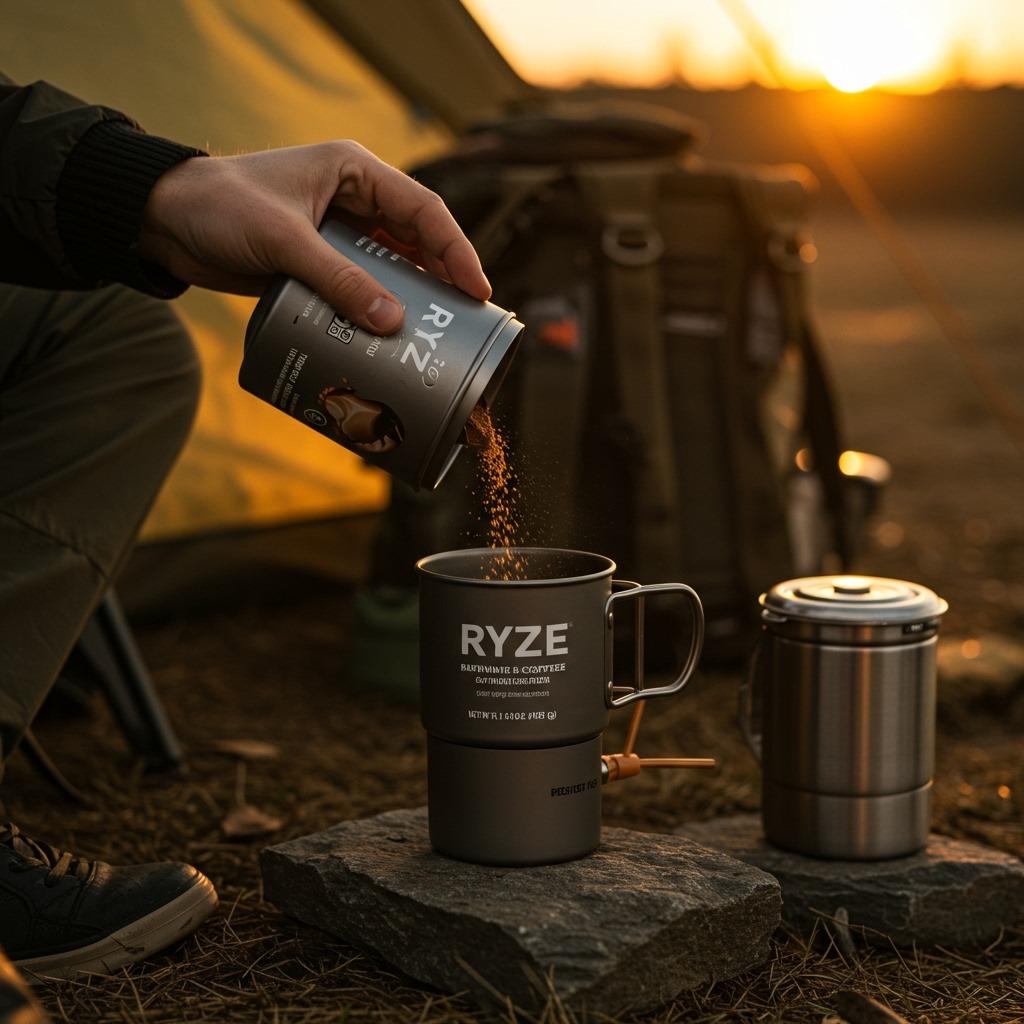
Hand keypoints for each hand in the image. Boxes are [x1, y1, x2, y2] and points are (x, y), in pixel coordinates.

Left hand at [137, 141, 490, 334]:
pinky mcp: (318, 263)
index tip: (476, 291)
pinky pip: (360, 287)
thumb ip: (338, 279)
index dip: (455, 250)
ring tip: (434, 335)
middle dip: (441, 279)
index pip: (423, 209)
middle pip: (415, 241)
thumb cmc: (219, 206)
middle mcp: (353, 200)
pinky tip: (386, 337)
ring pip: (390, 267)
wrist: (162, 220)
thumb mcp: (283, 240)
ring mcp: (337, 234)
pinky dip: (374, 310)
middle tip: (466, 321)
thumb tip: (392, 321)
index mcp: (354, 171)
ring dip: (409, 299)